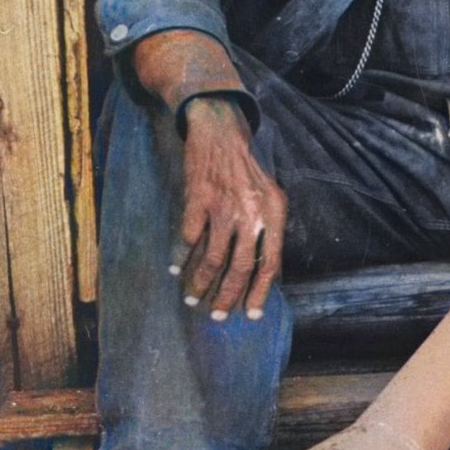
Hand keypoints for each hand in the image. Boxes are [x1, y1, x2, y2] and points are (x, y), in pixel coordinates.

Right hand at [173, 97, 286, 320]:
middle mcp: (250, 213)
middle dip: (227, 297)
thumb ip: (267, 232)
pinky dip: (181, 259)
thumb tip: (260, 275)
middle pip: (239, 267)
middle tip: (216, 315)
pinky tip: (176, 270)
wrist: (221, 134)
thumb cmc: (247, 171)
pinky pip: (188, 240)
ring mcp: (223, 206)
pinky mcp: (197, 200)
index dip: (260, 292)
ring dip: (201, 283)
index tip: (251, 315)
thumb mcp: (270, 198)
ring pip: (212, 258)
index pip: (270, 263)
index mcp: (273, 214)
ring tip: (193, 298)